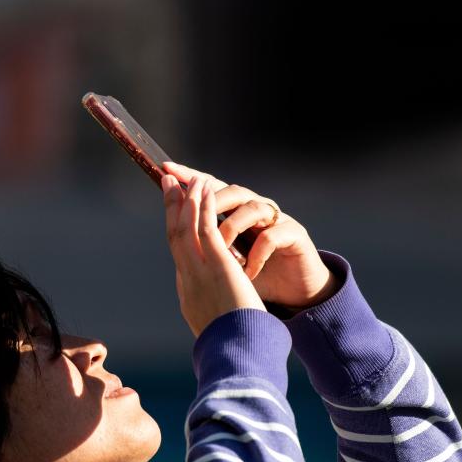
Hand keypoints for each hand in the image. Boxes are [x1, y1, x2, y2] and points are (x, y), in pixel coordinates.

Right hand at [161, 172, 265, 337]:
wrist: (235, 354)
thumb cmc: (231, 348)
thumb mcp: (216, 330)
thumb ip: (214, 319)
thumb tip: (217, 323)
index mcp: (187, 294)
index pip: (179, 256)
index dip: (176, 230)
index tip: (175, 216)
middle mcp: (187, 279)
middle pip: (174, 236)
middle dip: (171, 209)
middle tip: (168, 185)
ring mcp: (198, 270)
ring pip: (185, 227)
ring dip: (185, 200)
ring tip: (185, 178)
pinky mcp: (215, 264)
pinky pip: (205, 226)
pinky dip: (201, 205)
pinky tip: (203, 188)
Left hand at [163, 162, 341, 311]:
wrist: (292, 292)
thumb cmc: (256, 273)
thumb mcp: (226, 260)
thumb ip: (206, 247)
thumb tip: (173, 239)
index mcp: (237, 212)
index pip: (211, 189)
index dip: (190, 177)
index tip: (166, 169)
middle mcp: (257, 209)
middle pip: (234, 192)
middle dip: (212, 200)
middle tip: (195, 213)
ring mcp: (277, 220)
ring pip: (253, 208)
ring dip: (232, 229)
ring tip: (220, 252)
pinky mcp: (295, 235)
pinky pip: (272, 236)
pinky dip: (256, 255)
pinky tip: (245, 272)